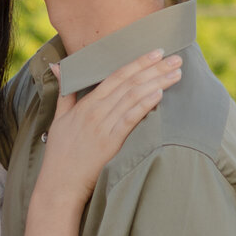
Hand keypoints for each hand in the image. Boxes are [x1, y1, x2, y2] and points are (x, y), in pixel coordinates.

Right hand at [40, 50, 182, 202]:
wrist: (60, 182)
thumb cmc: (60, 152)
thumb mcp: (59, 118)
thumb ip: (65, 92)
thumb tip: (58, 67)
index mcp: (86, 104)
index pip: (115, 76)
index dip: (137, 63)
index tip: (156, 52)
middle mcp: (95, 111)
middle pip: (129, 83)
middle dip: (154, 68)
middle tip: (175, 58)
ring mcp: (103, 126)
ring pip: (133, 97)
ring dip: (157, 82)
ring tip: (176, 73)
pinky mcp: (110, 143)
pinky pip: (130, 119)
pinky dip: (144, 105)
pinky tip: (159, 94)